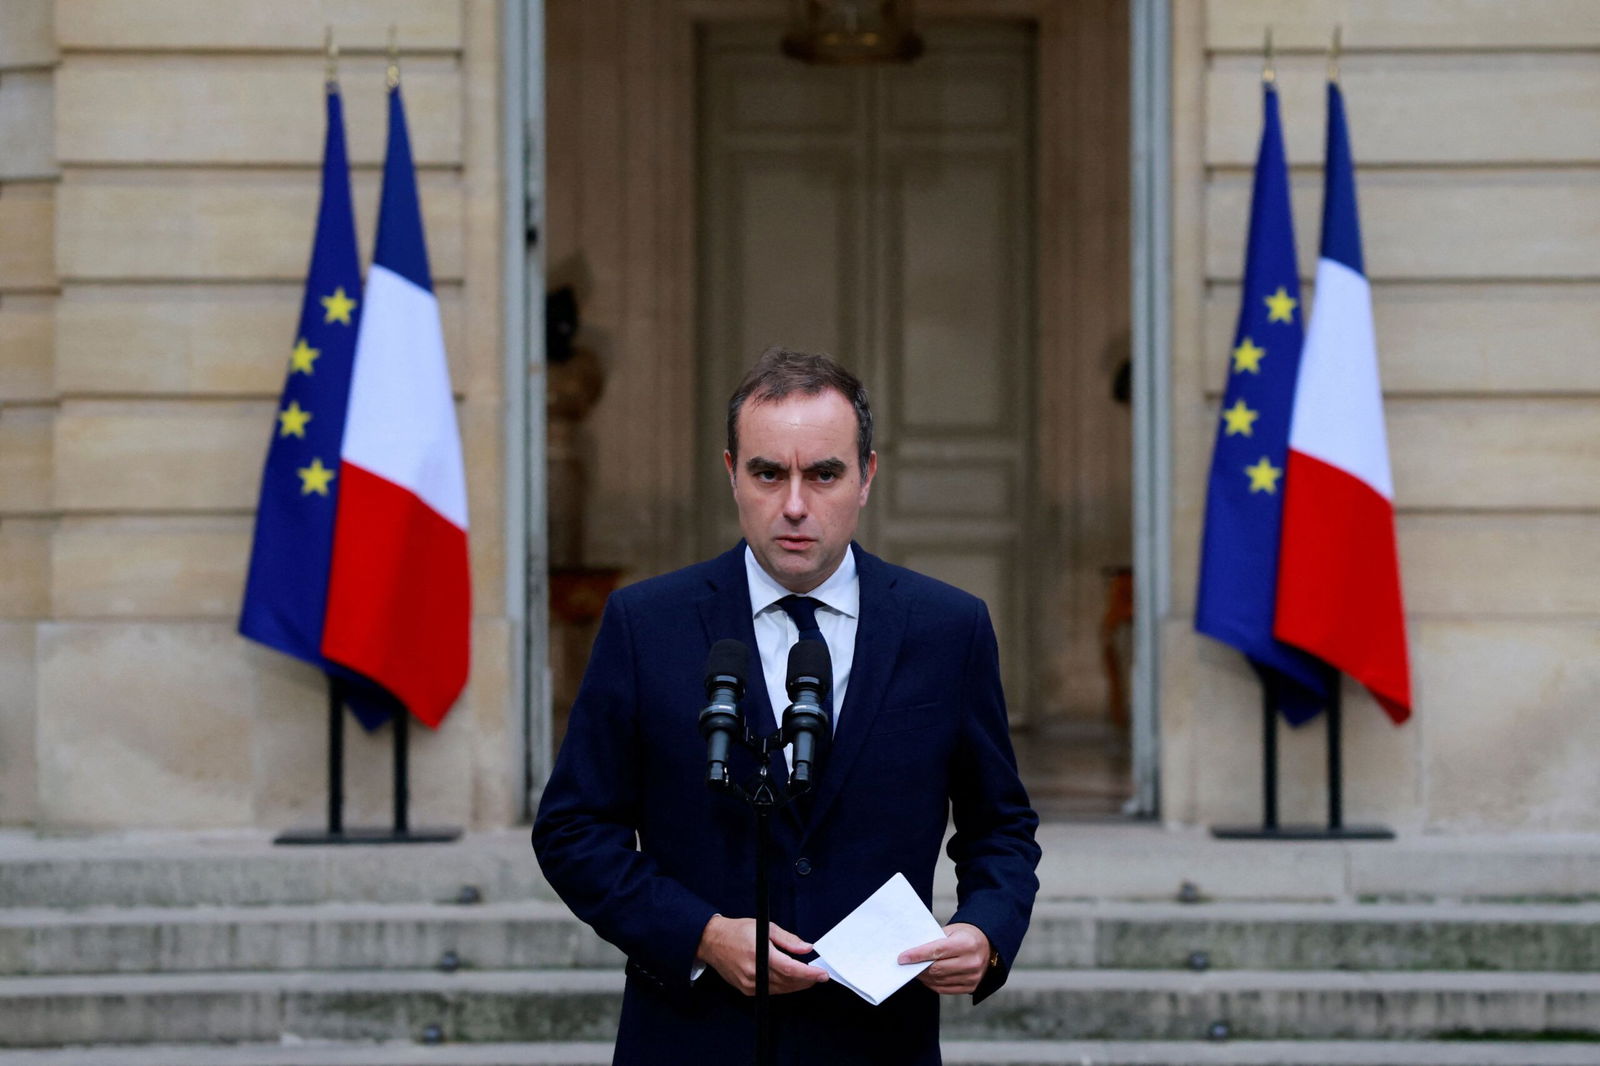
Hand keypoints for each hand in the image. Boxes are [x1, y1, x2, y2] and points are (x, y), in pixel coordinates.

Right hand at [696, 915, 829, 995]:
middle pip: (788, 982)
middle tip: (818, 975)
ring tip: (808, 977)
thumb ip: (788, 940)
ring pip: (781, 989)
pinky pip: (770, 991)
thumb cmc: (737, 931)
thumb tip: (807, 948)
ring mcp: (749, 984)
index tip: (822, 974)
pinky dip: (783, 987)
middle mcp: (754, 972)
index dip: (809, 973)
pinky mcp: (746, 990)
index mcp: (760, 953)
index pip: (791, 969)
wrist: (712, 942)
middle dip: (807, 980)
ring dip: (797, 985)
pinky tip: (789, 979)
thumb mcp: (765, 928)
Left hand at [898, 922, 990, 994]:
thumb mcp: (951, 931)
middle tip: (905, 965)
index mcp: (966, 944)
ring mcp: (973, 976)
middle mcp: (972, 962)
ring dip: (923, 977)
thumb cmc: (964, 935)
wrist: (987, 944)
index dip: (917, 955)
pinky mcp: (971, 987)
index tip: (902, 958)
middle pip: (937, 969)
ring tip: (914, 970)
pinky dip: (932, 984)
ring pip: (939, 980)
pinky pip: (945, 989)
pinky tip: (925, 977)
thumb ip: (933, 941)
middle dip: (918, 967)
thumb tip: (911, 953)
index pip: (937, 951)